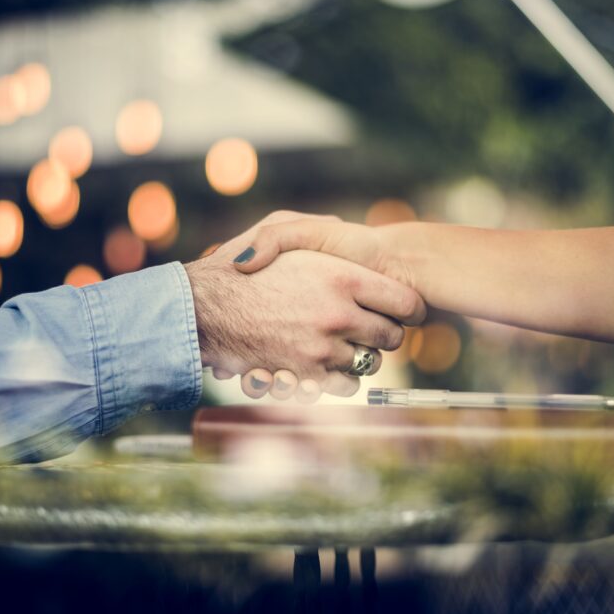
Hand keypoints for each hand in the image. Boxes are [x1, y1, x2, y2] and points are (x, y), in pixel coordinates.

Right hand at [185, 212, 425, 397]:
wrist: (203, 309)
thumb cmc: (239, 268)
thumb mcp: (277, 228)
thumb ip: (316, 226)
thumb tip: (343, 227)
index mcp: (340, 277)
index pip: (405, 303)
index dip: (410, 309)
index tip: (405, 311)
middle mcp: (338, 315)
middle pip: (391, 337)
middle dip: (386, 333)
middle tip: (372, 327)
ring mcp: (323, 349)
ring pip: (369, 363)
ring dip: (362, 355)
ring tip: (343, 343)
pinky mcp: (306, 376)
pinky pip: (346, 386)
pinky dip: (342, 378)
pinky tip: (327, 362)